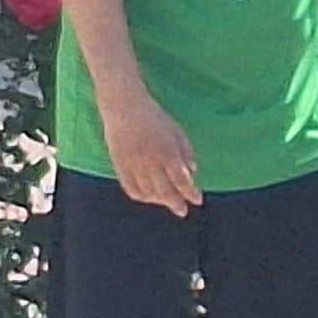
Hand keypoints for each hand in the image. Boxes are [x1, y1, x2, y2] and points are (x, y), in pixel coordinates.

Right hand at [102, 94, 202, 216]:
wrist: (124, 107)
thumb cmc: (155, 117)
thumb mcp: (177, 131)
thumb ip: (186, 152)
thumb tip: (193, 172)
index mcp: (168, 153)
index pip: (182, 181)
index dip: (191, 193)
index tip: (198, 200)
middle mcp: (151, 162)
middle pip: (165, 192)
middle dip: (176, 204)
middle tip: (182, 211)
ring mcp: (134, 165)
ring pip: (148, 193)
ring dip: (159, 200)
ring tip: (166, 200)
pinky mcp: (119, 165)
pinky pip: (130, 188)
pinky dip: (141, 195)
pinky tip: (148, 196)